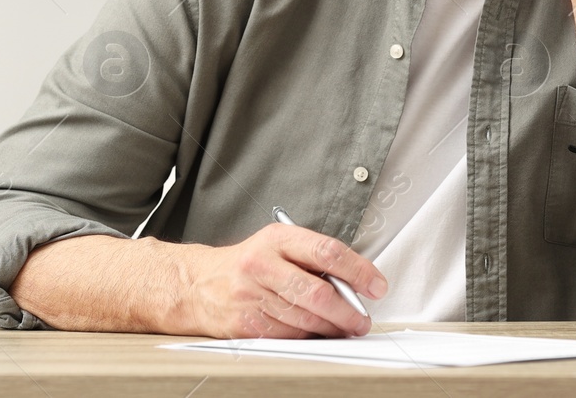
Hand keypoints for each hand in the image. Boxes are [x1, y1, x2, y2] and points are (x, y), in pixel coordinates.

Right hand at [177, 223, 386, 338]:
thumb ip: (313, 258)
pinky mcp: (246, 324)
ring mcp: (252, 296)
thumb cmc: (248, 263)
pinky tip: (316, 332)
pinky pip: (289, 335)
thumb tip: (354, 282)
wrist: (199, 284)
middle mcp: (262, 265)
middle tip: (362, 319)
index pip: (326, 251)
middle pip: (317, 293)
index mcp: (276, 238)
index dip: (357, 270)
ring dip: (332, 328)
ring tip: (345, 328)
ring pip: (306, 318)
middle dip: (348, 311)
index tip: (376, 285)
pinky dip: (309, 336)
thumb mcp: (278, 245)